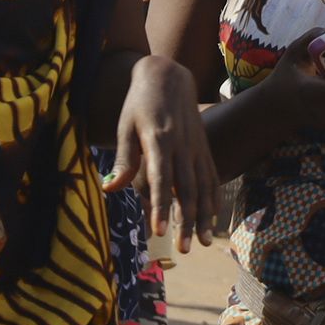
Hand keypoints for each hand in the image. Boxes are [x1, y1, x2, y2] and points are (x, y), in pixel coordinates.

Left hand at [105, 55, 220, 253]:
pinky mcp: (204, 147)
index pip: (161, 179)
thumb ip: (123, 159)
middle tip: (183, 248)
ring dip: (204, 216)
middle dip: (186, 221)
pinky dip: (214, 198)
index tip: (159, 231)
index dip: (160, 206)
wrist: (168, 76)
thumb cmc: (139, 103)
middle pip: (186, 189)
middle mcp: (182, 145)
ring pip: (203, 186)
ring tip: (202, 241)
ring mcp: (196, 147)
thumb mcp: (125, 126)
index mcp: (159, 140)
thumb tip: (110, 188)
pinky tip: (212, 218)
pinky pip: (212, 176)